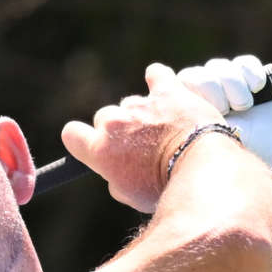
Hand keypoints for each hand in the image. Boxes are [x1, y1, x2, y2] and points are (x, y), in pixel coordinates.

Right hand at [61, 63, 226, 212]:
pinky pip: (157, 75)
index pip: (71, 133)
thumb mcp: (131, 196)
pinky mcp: (168, 92)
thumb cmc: (165, 188)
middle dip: (119, 129)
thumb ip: (115, 178)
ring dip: (143, 113)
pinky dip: (159, 80)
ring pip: (132, 103)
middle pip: (105, 117)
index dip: (83, 138)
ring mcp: (141, 105)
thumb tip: (117, 170)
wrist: (200, 169)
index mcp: (99, 149)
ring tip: (164, 130)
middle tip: (140, 146)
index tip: (95, 144)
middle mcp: (114, 122)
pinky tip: (164, 88)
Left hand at [175, 54, 271, 170]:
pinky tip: (257, 88)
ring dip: (232, 83)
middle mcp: (204, 102)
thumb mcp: (193, 142)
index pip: (176, 86)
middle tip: (224, 109)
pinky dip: (250, 72)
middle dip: (211, 88)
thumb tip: (151, 87)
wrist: (271, 158)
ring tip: (243, 106)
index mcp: (183, 117)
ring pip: (219, 67)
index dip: (192, 88)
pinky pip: (244, 63)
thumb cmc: (227, 159)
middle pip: (197, 74)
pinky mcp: (252, 84)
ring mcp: (227, 91)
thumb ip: (172, 123)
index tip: (203, 109)